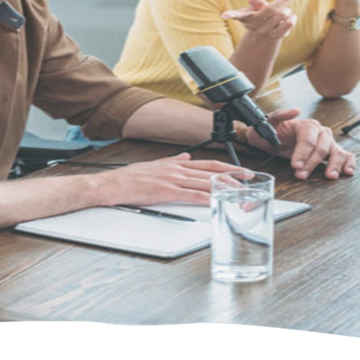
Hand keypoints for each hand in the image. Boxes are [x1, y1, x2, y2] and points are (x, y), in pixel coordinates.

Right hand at [96, 153, 247, 206]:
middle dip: (232, 175)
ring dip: (223, 187)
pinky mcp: (165, 192)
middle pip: (210, 171)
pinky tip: (216, 201)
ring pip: (204, 182)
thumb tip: (185, 157)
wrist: (112, 184)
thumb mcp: (153, 165)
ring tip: (239, 192)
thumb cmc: (129, 178)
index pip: (207, 163)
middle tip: (248, 179)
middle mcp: (176, 169)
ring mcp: (172, 180)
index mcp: (175, 164)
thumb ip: (172, 161)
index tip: (240, 170)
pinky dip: (205, 198)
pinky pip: (190, 195)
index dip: (226, 166)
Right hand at [221, 0, 297, 40]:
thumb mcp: (255, 10)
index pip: (239, 15)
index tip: (223, 16)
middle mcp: (254, 25)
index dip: (230, 15)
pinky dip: (292, 18)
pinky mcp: (276, 37)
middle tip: (283, 5)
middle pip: (270, 9)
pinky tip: (291, 18)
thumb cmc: (259, 20)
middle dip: (281, 3)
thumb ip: (256, 3)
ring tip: (286, 13)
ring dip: (287, 11)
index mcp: (246, 17)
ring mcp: (264, 32)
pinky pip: (288, 23)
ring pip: (282, 14)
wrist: (264, 42)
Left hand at [245, 109, 354, 180]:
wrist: (271, 139)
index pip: (308, 139)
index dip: (303, 153)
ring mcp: (327, 141)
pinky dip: (348, 163)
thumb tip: (296, 111)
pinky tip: (347, 171)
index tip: (295, 165)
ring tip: (329, 176)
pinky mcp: (330, 151)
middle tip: (301, 175)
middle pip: (322, 148)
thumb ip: (280, 115)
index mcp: (306, 124)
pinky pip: (344, 155)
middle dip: (312, 163)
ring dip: (333, 165)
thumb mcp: (269, 123)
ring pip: (336, 151)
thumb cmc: (271, 132)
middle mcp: (319, 131)